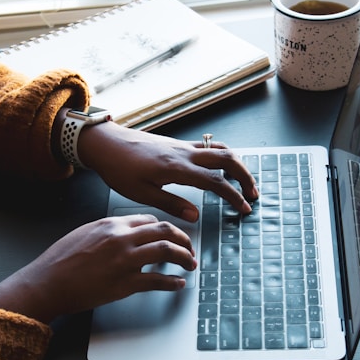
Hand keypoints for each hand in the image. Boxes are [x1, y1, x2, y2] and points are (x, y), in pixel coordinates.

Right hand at [0, 214, 196, 322]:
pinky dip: (172, 282)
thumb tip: (129, 232)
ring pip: (167, 251)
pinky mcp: (125, 284)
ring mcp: (125, 260)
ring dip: (184, 257)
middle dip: (183, 239)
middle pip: (165, 231)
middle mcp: (122, 238)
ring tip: (190, 264)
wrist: (47, 282)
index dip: (165, 228)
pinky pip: (157, 281)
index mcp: (112, 224)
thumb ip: (110, 230)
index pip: (150, 220)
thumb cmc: (61, 259)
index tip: (171, 236)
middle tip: (189, 248)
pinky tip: (178, 284)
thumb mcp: (85, 232)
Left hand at [79, 121, 258, 221]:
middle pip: (227, 158)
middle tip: (253, 193)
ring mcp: (182, 145)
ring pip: (219, 148)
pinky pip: (207, 146)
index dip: (233, 196)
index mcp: (177, 168)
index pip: (215, 181)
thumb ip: (171, 204)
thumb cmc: (119, 169)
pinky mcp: (177, 143)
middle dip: (245, 175)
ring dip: (236, 163)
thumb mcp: (142, 193)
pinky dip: (222, 155)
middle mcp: (184, 153)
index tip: (244, 208)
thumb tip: (196, 215)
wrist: (106, 143)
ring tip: (242, 180)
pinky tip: (220, 167)